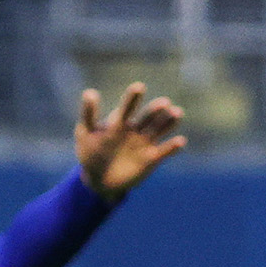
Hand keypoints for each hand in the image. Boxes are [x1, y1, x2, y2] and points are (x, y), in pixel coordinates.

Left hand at [74, 81, 188, 196]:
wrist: (99, 180)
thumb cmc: (90, 153)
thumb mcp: (85, 133)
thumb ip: (88, 114)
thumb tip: (89, 92)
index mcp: (120, 121)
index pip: (127, 107)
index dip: (133, 97)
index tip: (139, 87)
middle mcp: (135, 129)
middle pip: (148, 117)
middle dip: (155, 110)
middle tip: (164, 103)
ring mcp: (145, 143)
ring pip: (159, 130)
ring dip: (169, 122)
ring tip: (177, 113)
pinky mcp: (152, 159)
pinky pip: (164, 152)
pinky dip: (172, 147)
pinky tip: (180, 141)